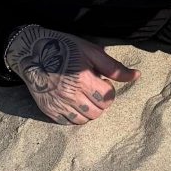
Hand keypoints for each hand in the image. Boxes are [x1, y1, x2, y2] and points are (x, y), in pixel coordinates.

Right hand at [3, 23, 136, 125]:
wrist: (33, 53)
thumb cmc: (65, 48)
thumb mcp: (91, 51)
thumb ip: (114, 67)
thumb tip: (136, 75)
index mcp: (84, 79)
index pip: (107, 98)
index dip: (108, 90)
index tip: (102, 82)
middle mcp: (71, 95)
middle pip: (98, 112)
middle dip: (100, 102)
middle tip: (93, 91)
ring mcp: (59, 104)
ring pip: (84, 120)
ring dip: (89, 111)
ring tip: (84, 97)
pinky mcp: (49, 110)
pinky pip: (68, 122)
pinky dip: (74, 116)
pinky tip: (73, 103)